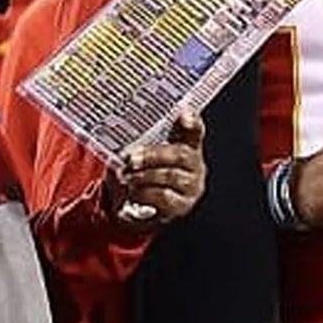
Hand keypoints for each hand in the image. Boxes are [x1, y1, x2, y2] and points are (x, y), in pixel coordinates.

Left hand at [109, 110, 206, 230]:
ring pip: (169, 176)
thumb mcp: (144, 154)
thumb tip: (128, 145)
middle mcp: (195, 166)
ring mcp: (191, 187)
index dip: (192, 122)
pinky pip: (163, 196)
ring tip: (127, 177)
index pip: (195, 131)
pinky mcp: (181, 206)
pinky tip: (132, 192)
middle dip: (152, 155)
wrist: (140, 208)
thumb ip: (142, 142)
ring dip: (143, 176)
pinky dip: (143, 193)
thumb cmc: (145, 174)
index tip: (184, 114)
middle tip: (131, 159)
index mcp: (187, 146)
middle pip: (180, 154)